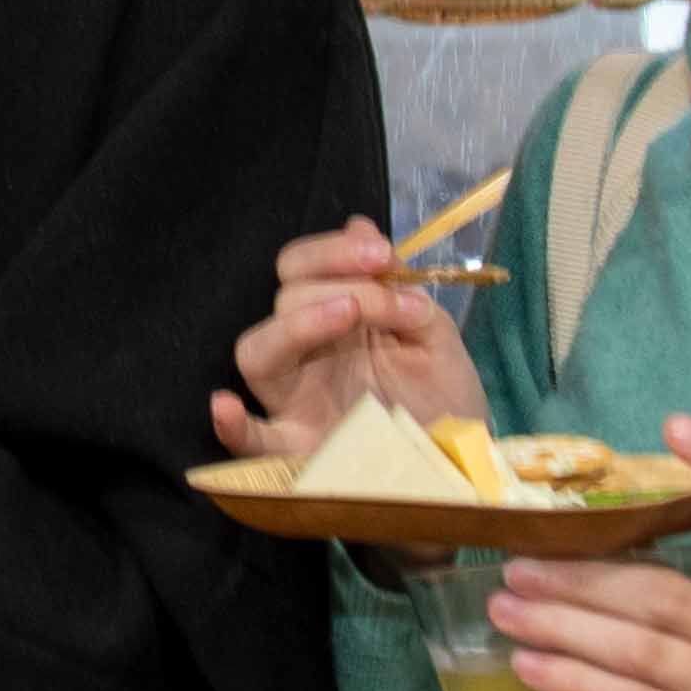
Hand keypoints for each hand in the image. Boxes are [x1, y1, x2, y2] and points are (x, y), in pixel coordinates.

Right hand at [211, 216, 488, 469]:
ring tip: (348, 313)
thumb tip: (359, 224)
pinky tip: (225, 407)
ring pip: (256, 352)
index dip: (334, 251)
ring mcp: (297, 403)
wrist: (465, 465)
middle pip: (284, 298)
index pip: (303, 269)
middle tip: (396, 302)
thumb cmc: (445, 398)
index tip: (384, 256)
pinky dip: (233, 427)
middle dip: (340, 282)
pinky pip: (251, 445)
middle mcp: (307, 355)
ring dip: (296, 323)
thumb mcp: (434, 334)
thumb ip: (397, 286)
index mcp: (335, 320)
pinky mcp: (301, 454)